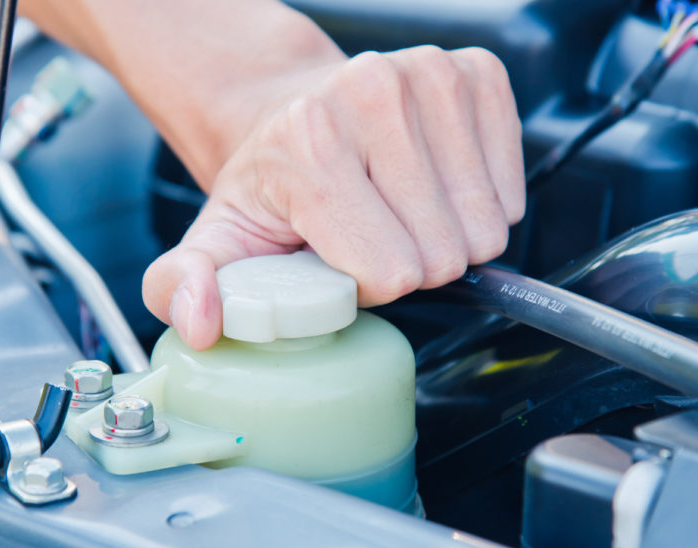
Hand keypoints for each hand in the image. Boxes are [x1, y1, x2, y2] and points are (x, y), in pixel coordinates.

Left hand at [142, 46, 524, 349]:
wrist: (294, 106)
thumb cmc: (270, 180)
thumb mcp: (217, 237)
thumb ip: (184, 285)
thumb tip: (202, 323)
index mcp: (310, 143)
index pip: (390, 272)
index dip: (368, 284)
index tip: (341, 259)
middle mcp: (373, 94)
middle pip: (443, 254)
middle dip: (411, 263)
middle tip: (372, 233)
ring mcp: (431, 77)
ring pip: (487, 226)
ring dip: (448, 236)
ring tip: (400, 210)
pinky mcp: (476, 74)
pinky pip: (513, 187)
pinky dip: (482, 203)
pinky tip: (435, 185)